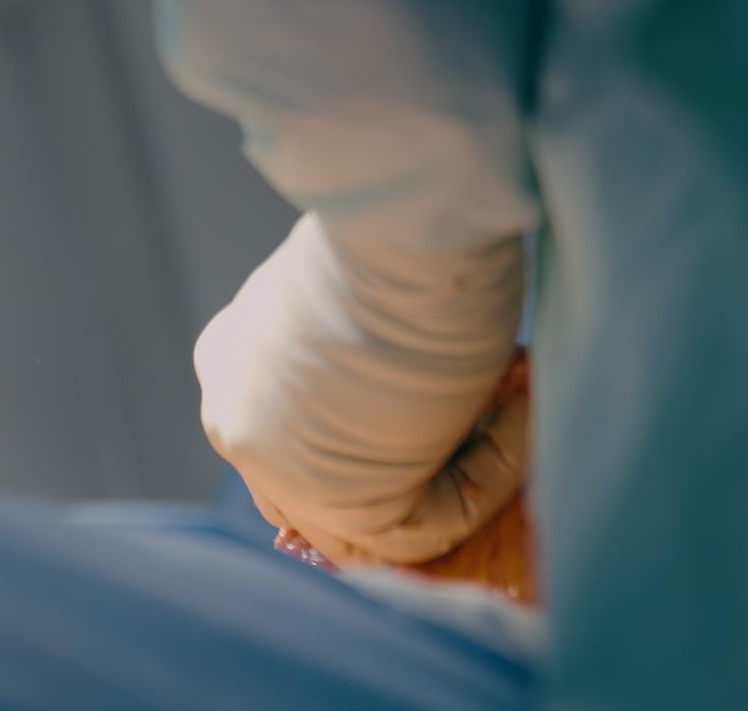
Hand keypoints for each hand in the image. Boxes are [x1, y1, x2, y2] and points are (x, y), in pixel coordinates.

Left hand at [198, 214, 526, 566]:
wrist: (401, 222)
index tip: (461, 405)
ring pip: (376, 518)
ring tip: (516, 397)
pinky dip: (489, 473)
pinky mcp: (328, 497)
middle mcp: (232, 419)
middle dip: (414, 469)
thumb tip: (422, 409)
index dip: (379, 440)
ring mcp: (271, 467)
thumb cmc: (390, 239)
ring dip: (463, 469)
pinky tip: (519, 404)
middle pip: (321, 491)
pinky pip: (422, 526)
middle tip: (494, 413)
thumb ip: (356, 361)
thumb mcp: (355, 300)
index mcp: (228, 362)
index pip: (290, 438)